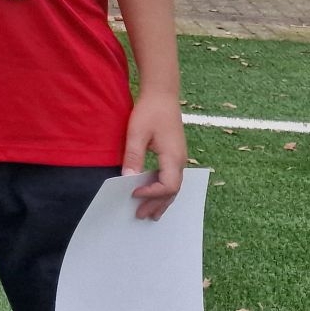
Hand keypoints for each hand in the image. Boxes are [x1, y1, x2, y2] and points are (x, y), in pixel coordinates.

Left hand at [123, 91, 187, 219]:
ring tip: (149, 214)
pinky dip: (163, 190)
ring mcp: (180, 159)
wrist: (162, 95)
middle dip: (156, 204)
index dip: (151, 194)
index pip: (167, 186)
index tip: (132, 194)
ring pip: (174, 187)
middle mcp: (181, 161)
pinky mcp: (175, 155)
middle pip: (173, 191)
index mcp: (173, 158)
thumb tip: (128, 178)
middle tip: (139, 215)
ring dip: (161, 201)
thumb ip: (134, 156)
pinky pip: (172, 178)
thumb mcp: (136, 132)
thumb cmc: (150, 111)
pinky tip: (153, 194)